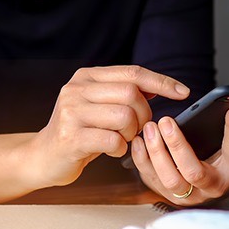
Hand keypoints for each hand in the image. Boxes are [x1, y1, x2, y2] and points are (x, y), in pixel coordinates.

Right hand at [28, 65, 189, 187]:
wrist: (43, 156)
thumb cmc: (80, 131)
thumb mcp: (100, 106)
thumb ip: (124, 93)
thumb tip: (158, 86)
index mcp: (87, 77)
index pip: (133, 72)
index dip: (162, 82)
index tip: (184, 92)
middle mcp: (77, 89)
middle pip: (131, 93)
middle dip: (143, 114)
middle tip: (136, 128)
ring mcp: (71, 111)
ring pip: (124, 116)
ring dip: (131, 133)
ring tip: (121, 139)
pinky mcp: (71, 137)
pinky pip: (113, 140)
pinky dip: (120, 148)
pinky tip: (111, 150)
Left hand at [131, 106, 228, 205]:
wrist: (208, 189)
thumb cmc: (225, 164)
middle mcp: (212, 187)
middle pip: (193, 172)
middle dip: (178, 146)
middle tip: (167, 121)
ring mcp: (189, 195)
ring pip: (170, 180)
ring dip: (156, 153)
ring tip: (150, 128)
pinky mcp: (167, 195)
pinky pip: (151, 180)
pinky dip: (142, 160)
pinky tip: (139, 140)